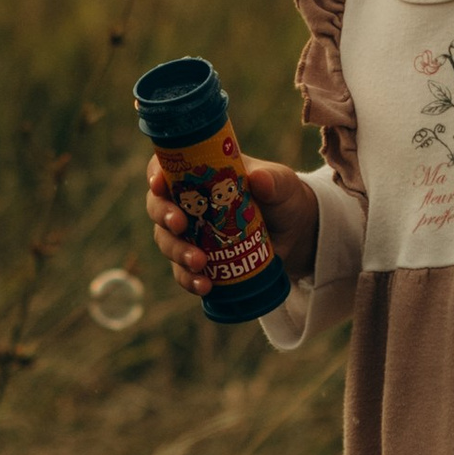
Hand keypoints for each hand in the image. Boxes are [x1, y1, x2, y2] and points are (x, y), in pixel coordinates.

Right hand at [144, 153, 321, 296]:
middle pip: (158, 207)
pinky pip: (183, 272)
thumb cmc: (284, 198)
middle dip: (164, 217)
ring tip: (198, 262)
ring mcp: (192, 233)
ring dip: (177, 252)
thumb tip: (258, 179)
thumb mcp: (283, 184)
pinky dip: (189, 279)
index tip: (159, 185)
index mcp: (202, 174)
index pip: (167, 168)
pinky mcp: (200, 261)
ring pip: (167, 241)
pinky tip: (204, 285)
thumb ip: (273, 181)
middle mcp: (189, 202)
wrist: (297, 235)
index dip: (156, 174)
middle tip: (180, 226)